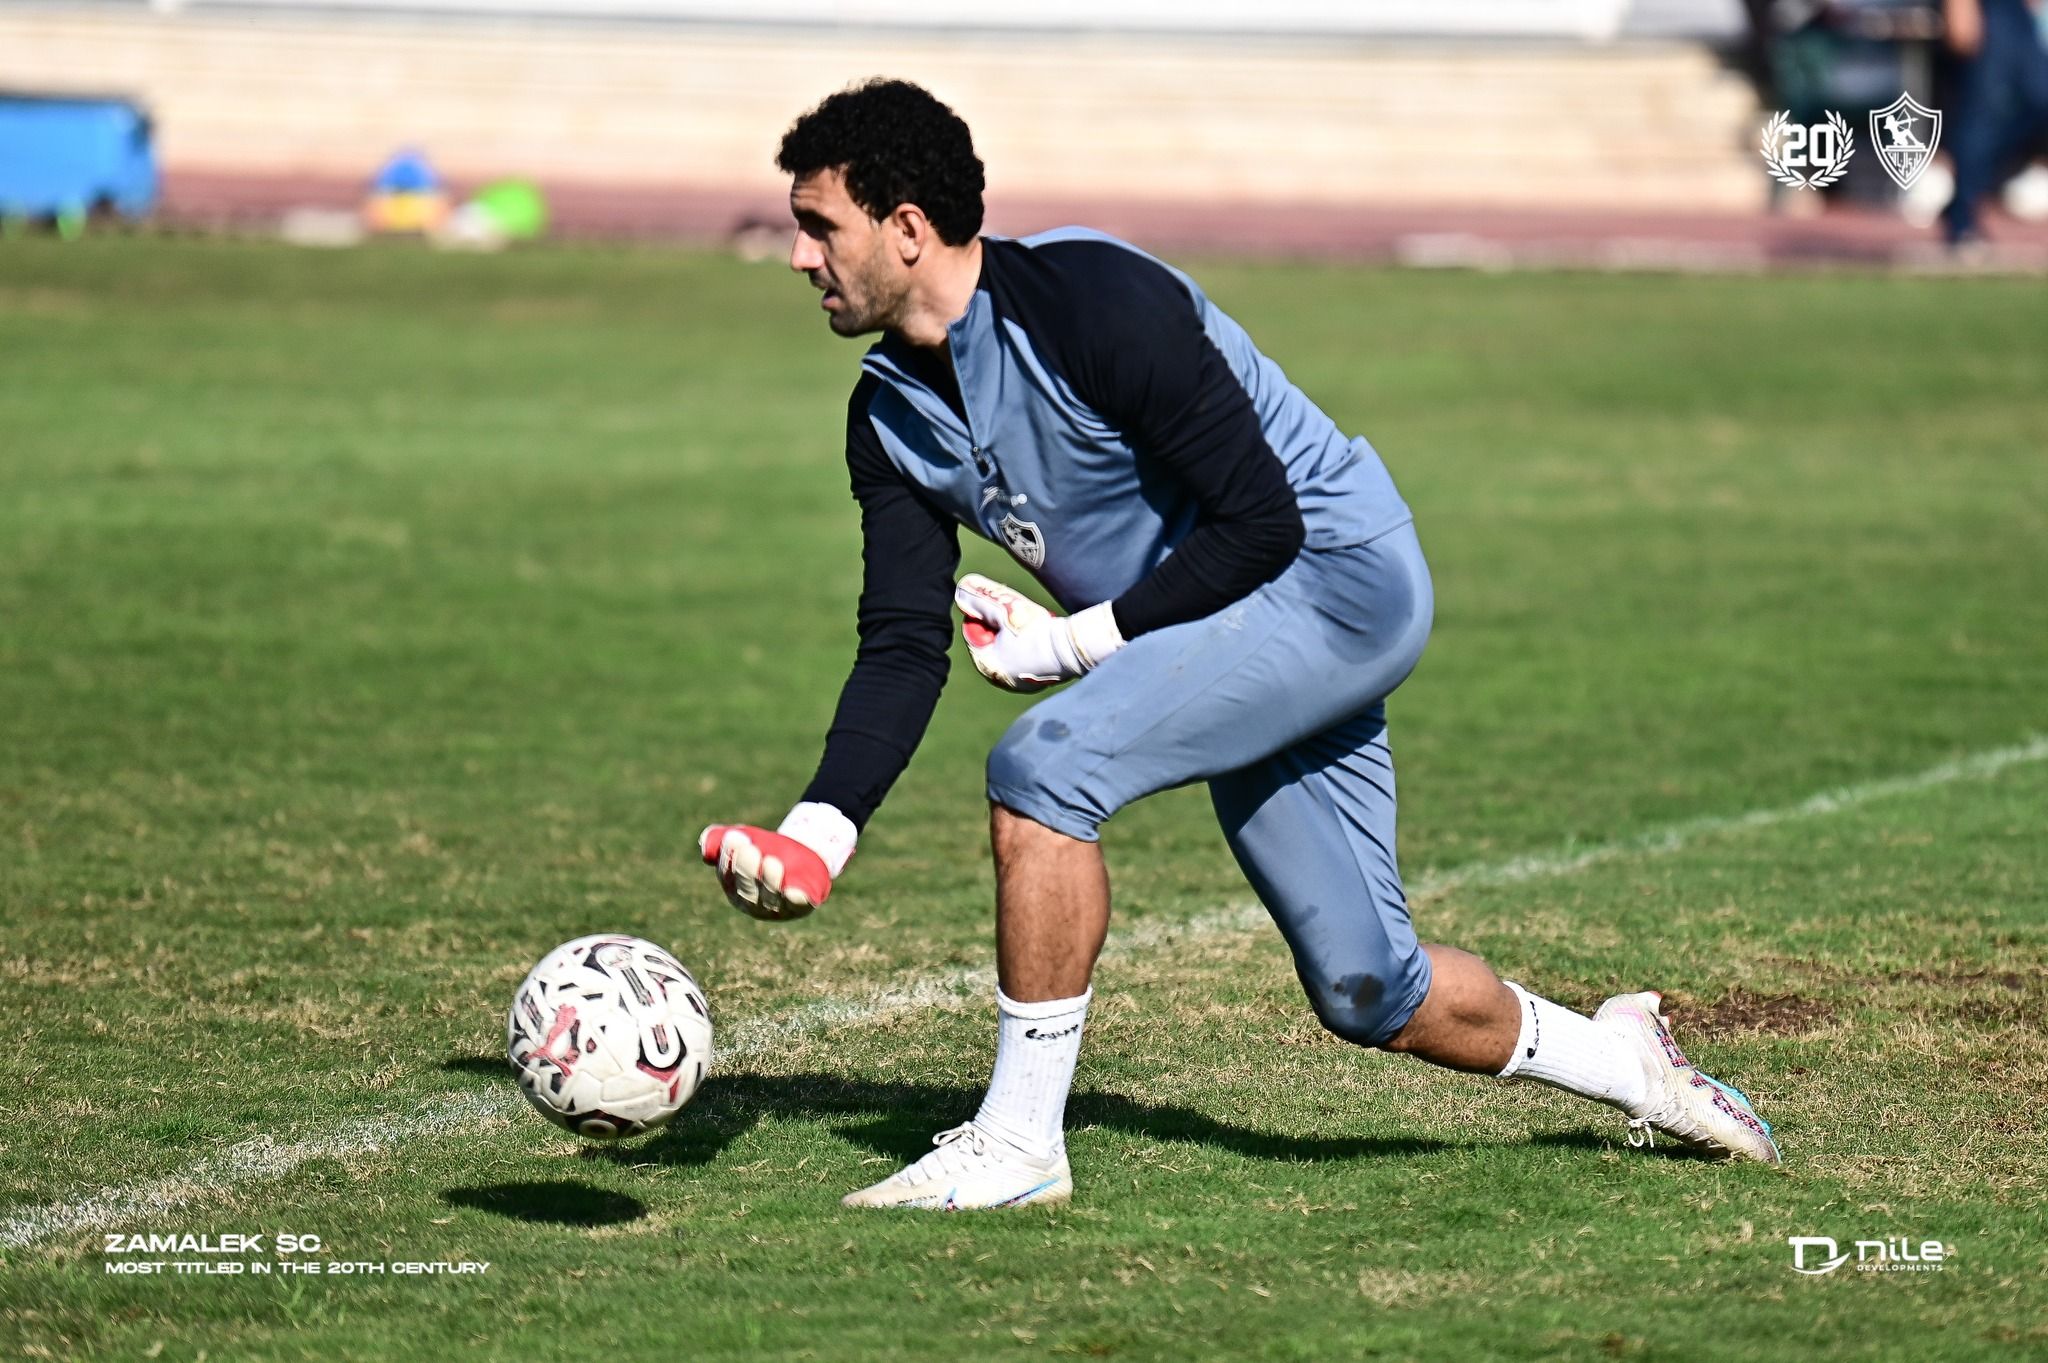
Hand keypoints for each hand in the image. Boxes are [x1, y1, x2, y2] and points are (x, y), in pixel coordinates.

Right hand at [700, 803, 855, 920]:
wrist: (801, 855)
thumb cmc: (764, 848)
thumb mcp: (743, 838)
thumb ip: (720, 838)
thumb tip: (705, 843)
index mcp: (734, 888)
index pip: (727, 875)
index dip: (729, 857)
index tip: (733, 837)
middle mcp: (753, 903)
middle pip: (747, 890)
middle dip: (747, 869)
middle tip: (749, 849)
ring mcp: (778, 908)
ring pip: (771, 899)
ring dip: (770, 882)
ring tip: (771, 862)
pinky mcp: (801, 906)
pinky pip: (798, 906)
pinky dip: (796, 901)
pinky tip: (795, 892)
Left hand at [954, 574, 1124, 692]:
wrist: (1072, 648)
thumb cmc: (1035, 630)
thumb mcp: (1003, 609)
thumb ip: (979, 600)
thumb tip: (959, 592)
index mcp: (988, 666)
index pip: (973, 636)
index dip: (982, 616)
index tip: (996, 604)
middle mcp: (1002, 679)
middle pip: (991, 644)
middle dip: (998, 625)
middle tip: (1011, 609)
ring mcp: (1022, 683)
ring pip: (1009, 651)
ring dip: (1013, 634)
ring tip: (1027, 620)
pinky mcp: (1039, 680)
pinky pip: (1026, 658)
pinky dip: (1027, 644)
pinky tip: (1039, 634)